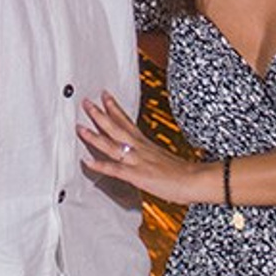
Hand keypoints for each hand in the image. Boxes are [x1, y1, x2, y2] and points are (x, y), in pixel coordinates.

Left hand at [77, 94, 213, 206]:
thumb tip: (143, 157)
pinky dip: (100, 165)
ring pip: (112, 144)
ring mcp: (137, 160)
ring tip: (79, 127)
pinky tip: (87, 162)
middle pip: (116, 127)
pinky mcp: (137, 175)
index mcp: (145, 143)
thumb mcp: (163, 159)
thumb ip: (149, 156)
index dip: (114, 108)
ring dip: (94, 136)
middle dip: (99, 114)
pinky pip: (115, 169)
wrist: (195, 179)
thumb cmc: (184, 173)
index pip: (127, 120)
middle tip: (86, 101)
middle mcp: (139, 148)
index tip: (104, 95)